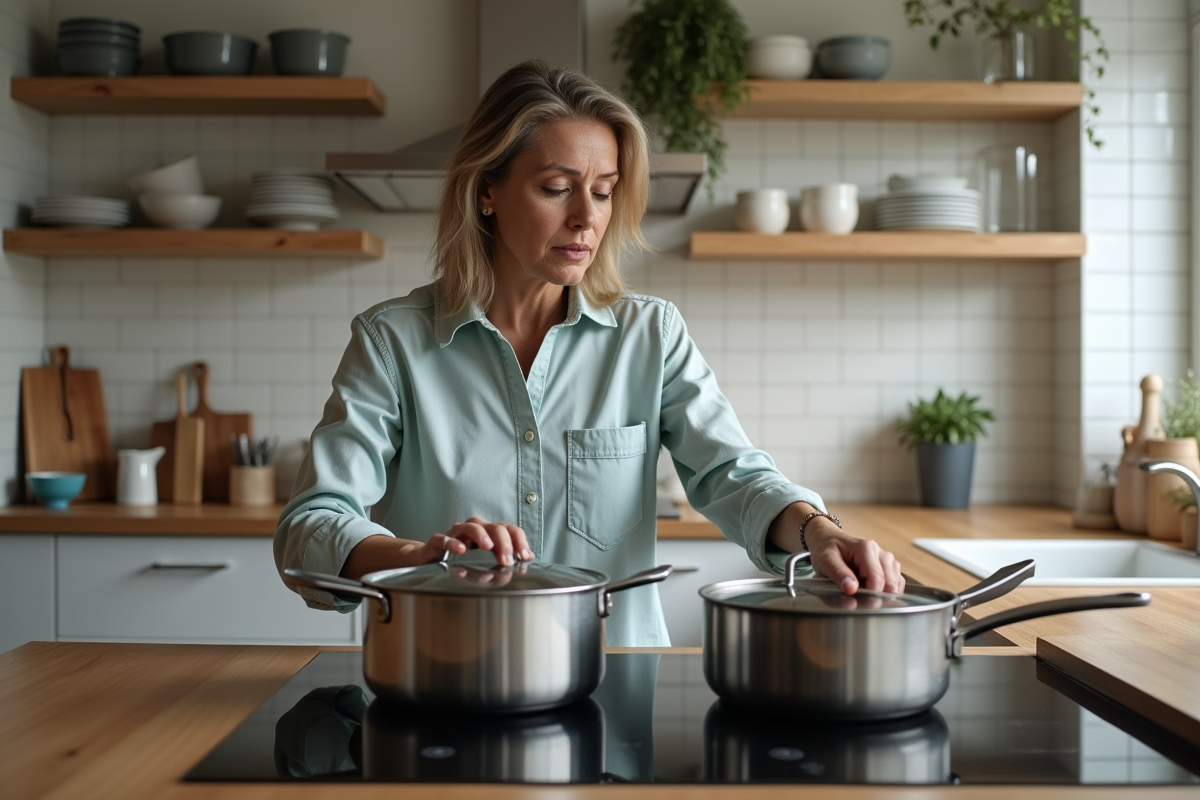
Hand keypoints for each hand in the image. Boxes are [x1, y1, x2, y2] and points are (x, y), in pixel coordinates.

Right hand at [436, 517, 533, 566]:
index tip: (525, 556)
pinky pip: (444, 538)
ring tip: (488, 547)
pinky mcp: (437, 541)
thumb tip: (527, 559)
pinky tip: (460, 550)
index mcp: (489, 532)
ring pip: (471, 526)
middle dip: (503, 543)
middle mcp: (474, 529)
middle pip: (494, 527)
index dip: (519, 541)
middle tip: (507, 560)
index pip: (509, 529)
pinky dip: (452, 542)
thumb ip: (505, 556)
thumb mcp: (485, 559)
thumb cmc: (460, 558)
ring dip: (481, 535)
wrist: (429, 558)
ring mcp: (455, 533)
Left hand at [767, 503, 904, 595]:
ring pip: (896, 582)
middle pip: (891, 583)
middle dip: (878, 594)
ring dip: (881, 591)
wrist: (822, 538)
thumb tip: (852, 588)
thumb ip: (838, 575)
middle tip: (858, 597)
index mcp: (865, 548)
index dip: (871, 594)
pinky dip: (885, 588)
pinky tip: (868, 587)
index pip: (878, 579)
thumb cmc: (823, 550)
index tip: (860, 601)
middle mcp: (879, 551)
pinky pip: (895, 581)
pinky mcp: (887, 563)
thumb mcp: (824, 561)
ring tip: (859, 588)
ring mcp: (885, 557)